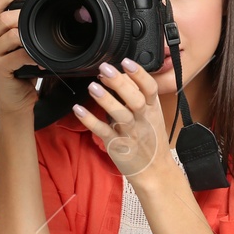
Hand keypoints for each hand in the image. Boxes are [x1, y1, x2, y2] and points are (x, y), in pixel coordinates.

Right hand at [0, 0, 39, 116]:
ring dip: (29, 35)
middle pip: (3, 17)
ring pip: (11, 33)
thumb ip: (17, 28)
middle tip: (40, 20)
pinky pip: (19, 53)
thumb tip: (34, 8)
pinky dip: (33, 55)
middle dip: (24, 15)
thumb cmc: (18, 74)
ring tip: (41, 42)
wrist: (14, 102)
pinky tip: (40, 60)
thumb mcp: (16, 46)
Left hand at [71, 58, 174, 182]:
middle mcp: (142, 119)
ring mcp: (130, 132)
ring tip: (93, 86)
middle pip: (135, 99)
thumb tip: (118, 74)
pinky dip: (90, 121)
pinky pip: (103, 131)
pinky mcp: (117, 145)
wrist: (155, 171)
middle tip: (105, 68)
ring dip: (106, 100)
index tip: (127, 62)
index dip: (139, 74)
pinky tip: (78, 109)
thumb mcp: (152, 115)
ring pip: (120, 115)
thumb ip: (138, 95)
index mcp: (153, 109)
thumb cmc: (151, 140)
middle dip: (120, 83)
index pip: (150, 88)